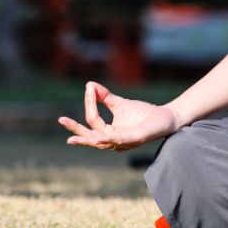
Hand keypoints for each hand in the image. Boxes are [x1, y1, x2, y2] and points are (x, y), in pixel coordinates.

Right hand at [58, 81, 179, 150]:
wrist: (165, 117)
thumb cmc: (142, 113)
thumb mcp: (119, 103)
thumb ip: (104, 96)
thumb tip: (89, 84)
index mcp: (109, 133)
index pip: (93, 121)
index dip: (90, 104)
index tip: (88, 88)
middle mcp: (114, 141)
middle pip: (91, 137)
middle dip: (76, 130)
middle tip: (62, 120)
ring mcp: (125, 142)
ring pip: (102, 142)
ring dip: (87, 139)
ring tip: (73, 138)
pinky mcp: (136, 139)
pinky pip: (120, 140)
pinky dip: (109, 139)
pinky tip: (101, 137)